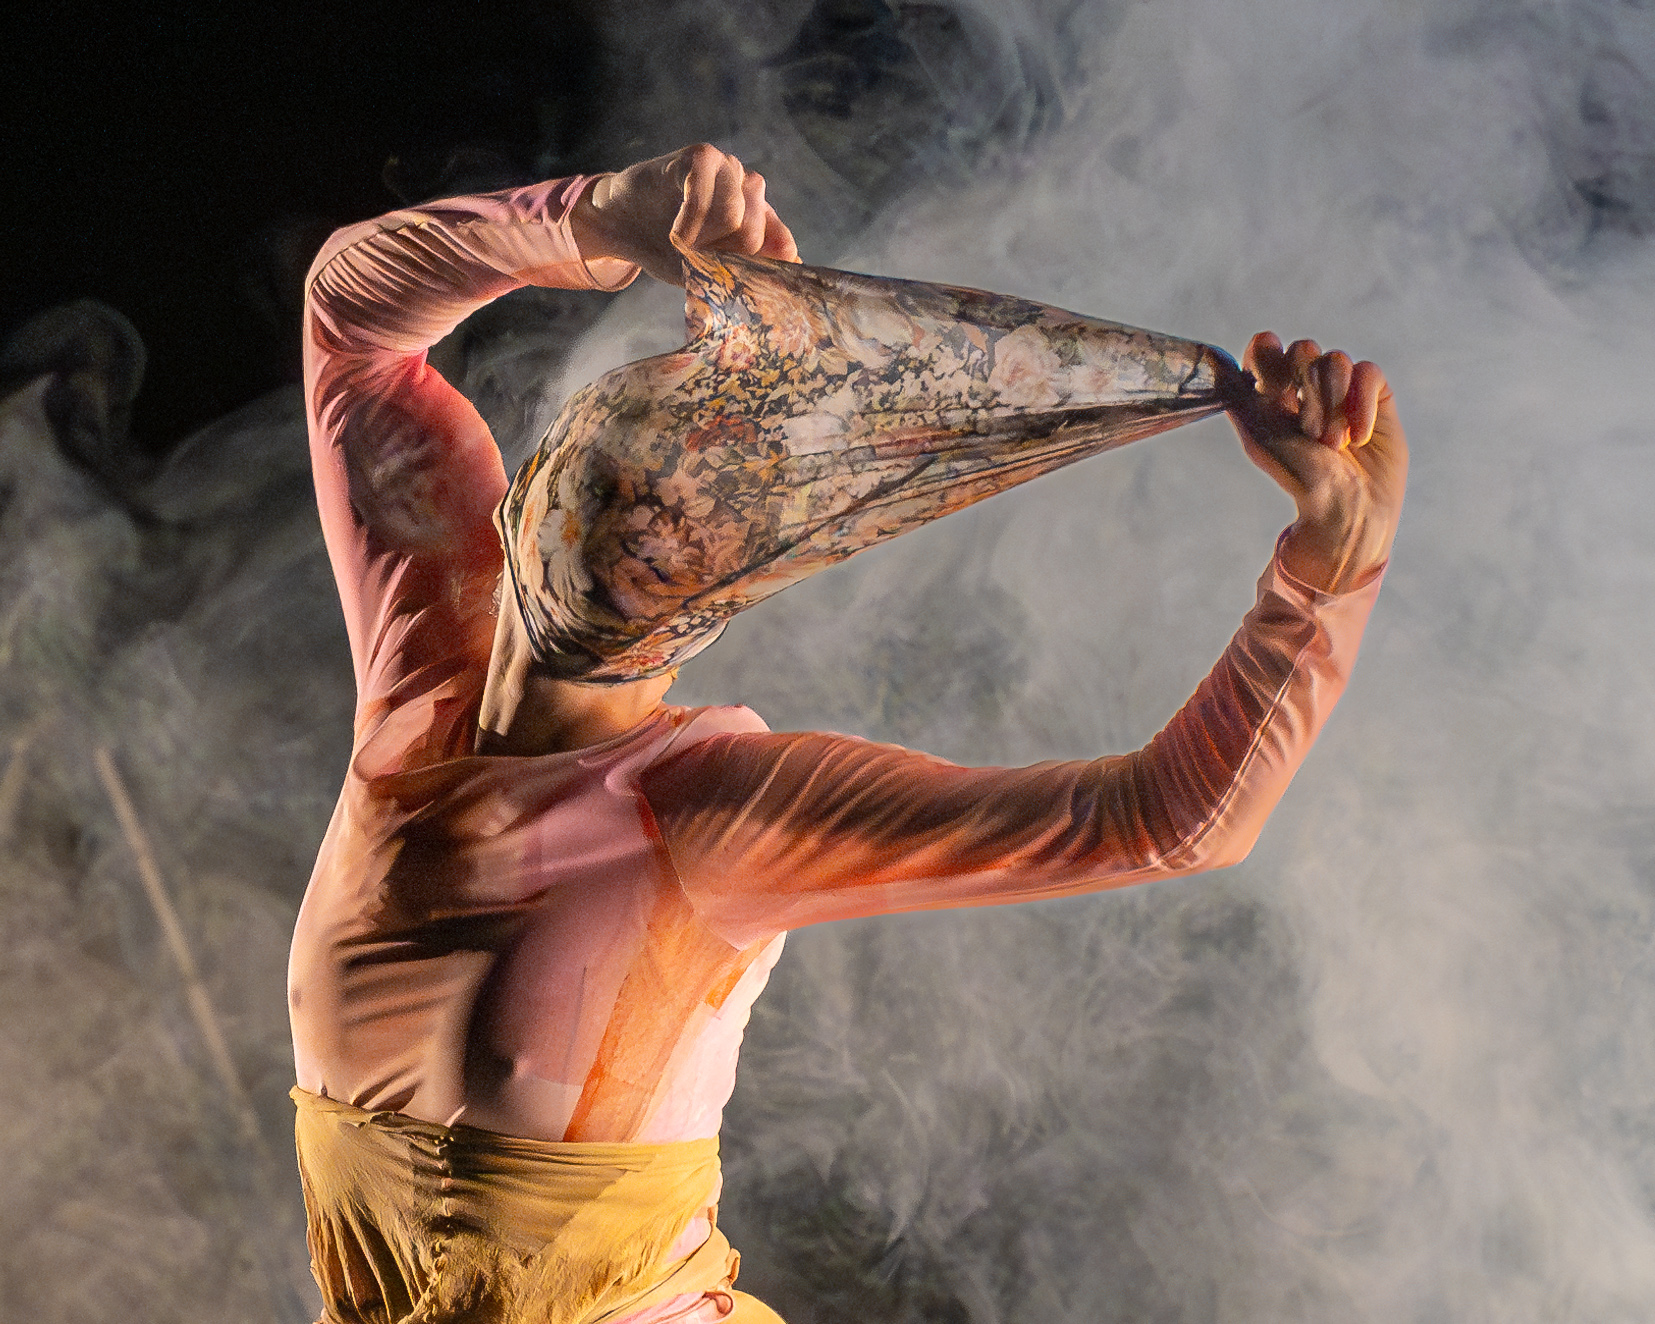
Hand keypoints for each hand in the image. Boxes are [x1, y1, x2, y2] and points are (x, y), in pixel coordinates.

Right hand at [568, 144, 799, 285]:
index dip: (754, 269)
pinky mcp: (702, 156)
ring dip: (701, 241)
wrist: (621, 222)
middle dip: (718, 256)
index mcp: (759, 215)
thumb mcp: (709, 269)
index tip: (726, 281)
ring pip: (733, 216)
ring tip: (680, 245)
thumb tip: (793, 272)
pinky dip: (688, 223)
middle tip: (692, 258)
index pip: (781, 245)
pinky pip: (704, 196)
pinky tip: (675, 235)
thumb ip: (747, 269)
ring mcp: (728, 167)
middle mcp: (748, 187)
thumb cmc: (666, 247)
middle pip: (754, 235)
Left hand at [1227, 333, 1407, 593]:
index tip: (1273, 387)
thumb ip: (1241, 400)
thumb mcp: (1259, 440)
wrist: (1344, 508)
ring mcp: (1342, 389)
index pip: (1266, 350)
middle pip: (1304, 350)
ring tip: (1333, 443)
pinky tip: (1358, 437)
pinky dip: (1361, 404)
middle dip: (1306, 392)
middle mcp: (1306, 386)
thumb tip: (1219, 366)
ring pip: (1336, 359)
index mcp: (1273, 393)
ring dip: (1332, 403)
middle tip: (1309, 433)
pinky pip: (1369, 372)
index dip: (1268, 355)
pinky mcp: (1376, 396)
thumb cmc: (1298, 478)